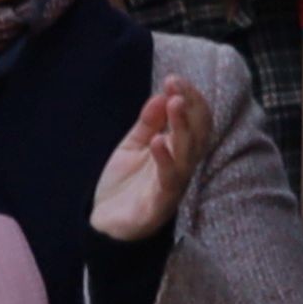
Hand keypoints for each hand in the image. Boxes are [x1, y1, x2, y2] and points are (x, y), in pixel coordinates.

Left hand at [90, 71, 212, 243]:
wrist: (104, 224)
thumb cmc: (123, 186)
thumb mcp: (133, 146)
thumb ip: (147, 123)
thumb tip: (160, 95)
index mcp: (177, 151)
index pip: (195, 121)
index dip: (189, 98)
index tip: (173, 79)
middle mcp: (181, 166)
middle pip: (198, 133)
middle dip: (190, 106)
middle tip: (176, 85)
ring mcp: (173, 185)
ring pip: (188, 154)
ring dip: (182, 127)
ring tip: (174, 104)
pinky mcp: (160, 203)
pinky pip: (169, 180)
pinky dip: (165, 159)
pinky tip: (157, 140)